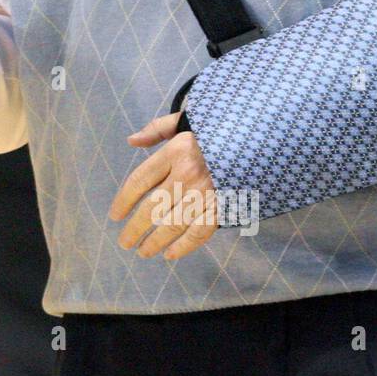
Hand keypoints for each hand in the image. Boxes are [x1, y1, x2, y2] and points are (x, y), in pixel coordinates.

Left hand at [109, 111, 219, 260]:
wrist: (261, 140)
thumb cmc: (220, 131)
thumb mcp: (188, 120)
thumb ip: (158, 129)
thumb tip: (131, 140)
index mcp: (175, 152)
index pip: (139, 181)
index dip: (123, 201)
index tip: (114, 216)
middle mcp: (186, 174)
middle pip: (152, 208)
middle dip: (135, 228)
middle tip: (124, 242)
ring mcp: (206, 193)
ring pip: (172, 224)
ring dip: (154, 242)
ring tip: (142, 252)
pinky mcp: (223, 208)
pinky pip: (199, 233)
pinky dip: (183, 246)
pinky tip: (170, 254)